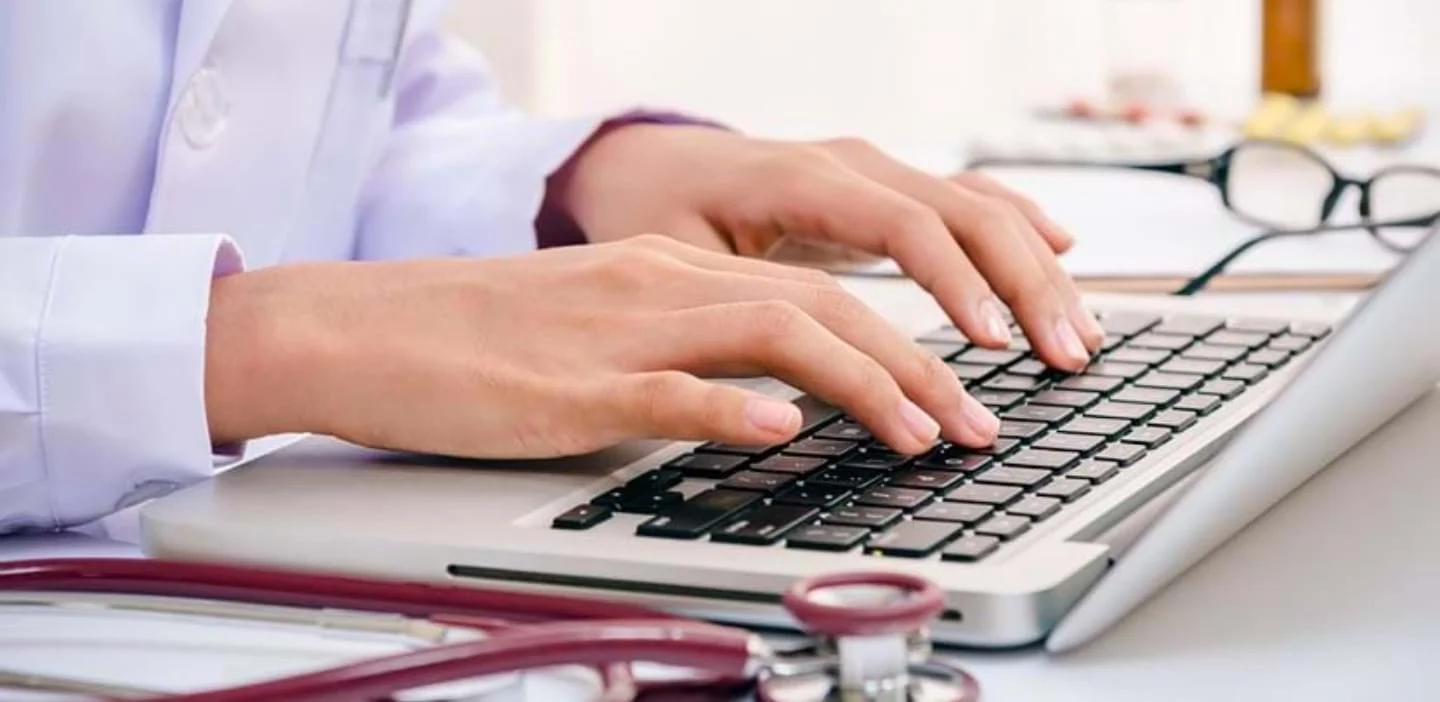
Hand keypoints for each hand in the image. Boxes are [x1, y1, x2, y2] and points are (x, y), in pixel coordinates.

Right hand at [205, 236, 998, 457]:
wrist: (361, 328)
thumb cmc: (476, 341)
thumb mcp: (598, 334)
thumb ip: (686, 357)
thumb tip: (772, 400)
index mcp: (669, 272)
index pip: (816, 292)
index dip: (905, 339)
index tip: (960, 390)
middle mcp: (658, 286)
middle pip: (820, 307)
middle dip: (919, 367)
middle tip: (977, 426)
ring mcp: (617, 331)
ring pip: (770, 334)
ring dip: (864, 385)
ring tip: (923, 436)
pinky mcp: (568, 387)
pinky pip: (665, 388)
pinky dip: (732, 406)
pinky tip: (781, 431)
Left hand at [554, 125, 1103, 370]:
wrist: (643, 162)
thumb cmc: (652, 213)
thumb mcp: (673, 262)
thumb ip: (729, 314)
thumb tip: (783, 400)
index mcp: (802, 181)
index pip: (906, 227)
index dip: (957, 285)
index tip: (994, 345)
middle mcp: (852, 166)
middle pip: (967, 212)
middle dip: (1025, 285)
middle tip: (1064, 358)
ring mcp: (874, 171)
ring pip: (980, 204)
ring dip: (1037, 267)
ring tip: (1079, 335)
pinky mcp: (883, 188)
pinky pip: (967, 196)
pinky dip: (1019, 225)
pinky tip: (1062, 252)